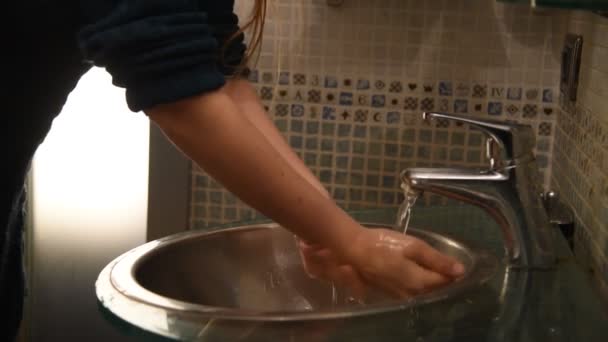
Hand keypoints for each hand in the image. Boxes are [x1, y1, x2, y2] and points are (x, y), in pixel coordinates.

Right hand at [298, 228, 464, 298]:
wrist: (354, 250)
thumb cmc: (384, 244)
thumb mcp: (413, 246)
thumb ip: (437, 259)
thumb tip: (461, 270)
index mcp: (419, 282)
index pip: (446, 281)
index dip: (454, 273)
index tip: (458, 263)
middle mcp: (412, 295)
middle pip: (436, 290)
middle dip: (444, 279)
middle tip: (448, 265)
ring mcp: (400, 297)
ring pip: (425, 293)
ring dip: (432, 283)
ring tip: (435, 269)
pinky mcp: (392, 294)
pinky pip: (413, 293)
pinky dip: (419, 285)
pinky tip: (418, 274)